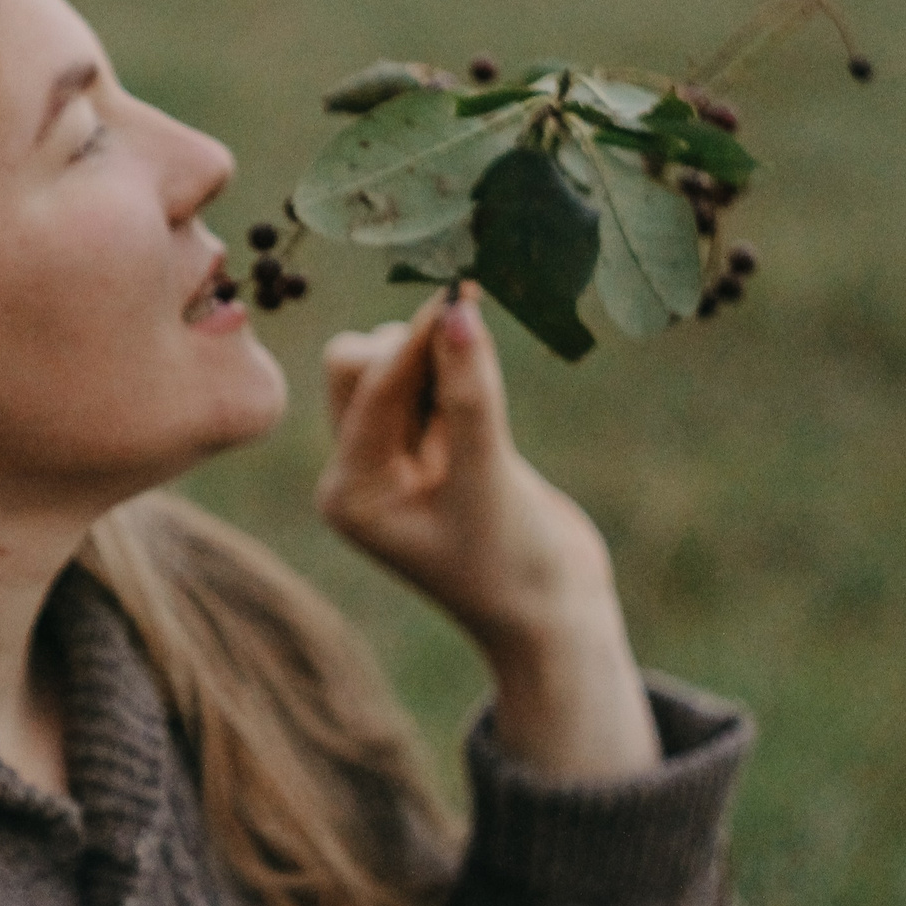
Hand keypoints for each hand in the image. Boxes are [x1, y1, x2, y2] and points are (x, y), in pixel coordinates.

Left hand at [316, 285, 659, 781]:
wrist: (554, 618)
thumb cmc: (516, 564)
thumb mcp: (490, 477)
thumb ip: (470, 393)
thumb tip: (455, 308)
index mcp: (351, 491)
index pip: (369, 391)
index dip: (415, 339)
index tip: (459, 287)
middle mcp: (358, 473)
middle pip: (361, 370)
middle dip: (416, 344)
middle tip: (473, 318)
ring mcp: (394, 460)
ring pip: (396, 369)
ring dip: (438, 353)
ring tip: (486, 370)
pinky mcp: (434, 448)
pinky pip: (431, 384)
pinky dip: (456, 365)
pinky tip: (485, 358)